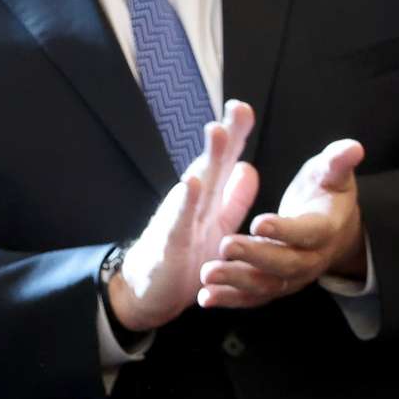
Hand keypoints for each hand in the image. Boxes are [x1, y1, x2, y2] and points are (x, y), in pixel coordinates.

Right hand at [109, 102, 259, 333]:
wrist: (150, 292)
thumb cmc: (185, 256)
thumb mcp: (218, 226)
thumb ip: (234, 199)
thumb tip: (248, 167)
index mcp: (209, 198)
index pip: (225, 162)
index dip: (235, 136)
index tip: (244, 108)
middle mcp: (193, 202)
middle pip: (212, 163)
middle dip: (225, 135)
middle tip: (238, 106)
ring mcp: (179, 219)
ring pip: (197, 184)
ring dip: (207, 157)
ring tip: (216, 131)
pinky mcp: (170, 242)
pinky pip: (179, 219)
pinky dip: (186, 201)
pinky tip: (192, 182)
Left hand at [200, 138, 366, 309]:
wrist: (336, 233)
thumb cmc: (327, 196)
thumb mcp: (332, 175)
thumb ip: (338, 162)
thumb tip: (354, 147)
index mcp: (325, 230)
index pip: (308, 233)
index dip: (285, 230)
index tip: (259, 222)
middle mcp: (311, 260)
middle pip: (286, 264)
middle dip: (255, 257)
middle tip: (226, 245)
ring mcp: (293, 278)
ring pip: (267, 286)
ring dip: (236, 282)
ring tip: (207, 274)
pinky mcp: (276, 288)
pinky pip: (254, 298)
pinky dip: (230, 300)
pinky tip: (204, 297)